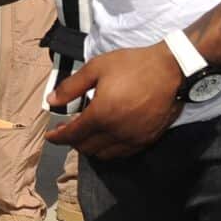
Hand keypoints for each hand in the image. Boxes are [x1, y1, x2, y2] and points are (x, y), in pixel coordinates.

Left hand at [45, 42, 182, 159]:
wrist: (170, 70)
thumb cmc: (132, 65)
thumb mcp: (97, 67)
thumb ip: (71, 86)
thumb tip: (51, 101)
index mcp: (101, 114)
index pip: (73, 135)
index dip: (58, 137)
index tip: (50, 136)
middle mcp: (115, 133)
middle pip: (86, 148)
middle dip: (73, 141)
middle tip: (69, 129)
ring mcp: (132, 139)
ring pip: (103, 155)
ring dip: (90, 147)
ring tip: (87, 133)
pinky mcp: (146, 140)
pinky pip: (121, 154)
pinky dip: (109, 149)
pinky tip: (108, 137)